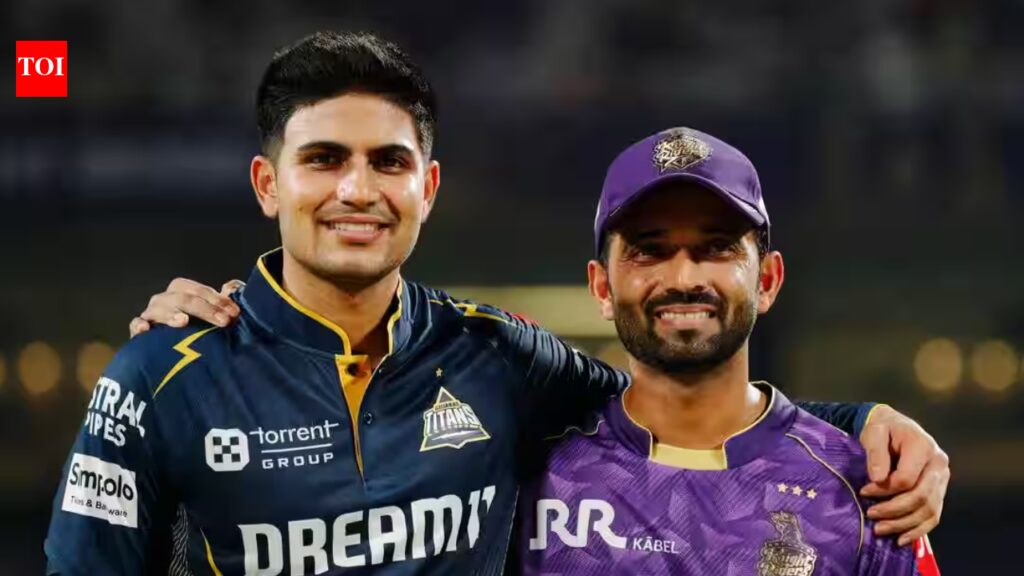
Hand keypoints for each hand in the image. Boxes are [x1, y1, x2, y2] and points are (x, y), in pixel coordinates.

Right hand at [129, 278, 244, 336]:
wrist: (173, 358)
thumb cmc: (198, 332)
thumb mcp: (213, 318)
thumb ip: (224, 303)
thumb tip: (233, 286)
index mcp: (182, 292)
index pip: (199, 290)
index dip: (218, 300)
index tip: (235, 313)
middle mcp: (165, 300)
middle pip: (183, 298)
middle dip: (205, 309)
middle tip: (223, 322)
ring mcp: (150, 315)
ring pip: (159, 308)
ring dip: (172, 314)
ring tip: (184, 322)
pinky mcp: (138, 333)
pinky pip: (135, 325)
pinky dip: (139, 325)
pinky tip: (146, 329)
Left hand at [858, 405, 949, 545]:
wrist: (894, 426)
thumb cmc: (882, 428)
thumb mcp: (874, 432)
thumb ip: (876, 453)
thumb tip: (878, 478)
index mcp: (923, 446)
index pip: (907, 478)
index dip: (885, 490)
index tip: (864, 491)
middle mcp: (939, 463)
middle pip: (921, 497)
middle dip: (894, 510)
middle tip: (871, 515)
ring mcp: (942, 478)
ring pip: (928, 510)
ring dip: (903, 524)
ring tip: (879, 529)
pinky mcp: (940, 490)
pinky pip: (933, 515)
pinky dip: (918, 529)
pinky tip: (901, 539)